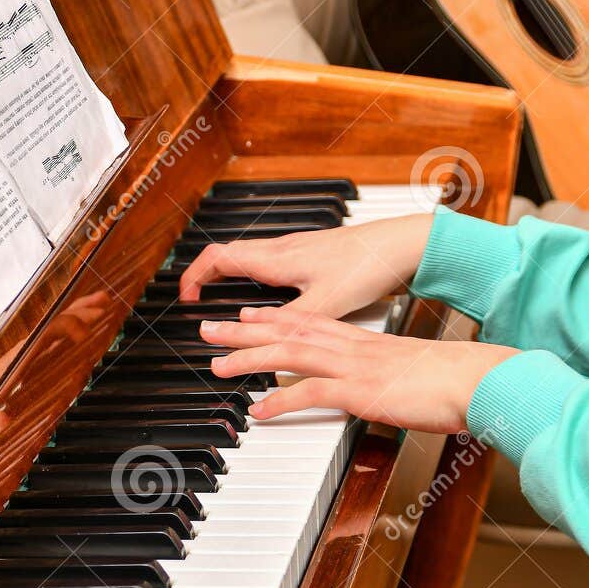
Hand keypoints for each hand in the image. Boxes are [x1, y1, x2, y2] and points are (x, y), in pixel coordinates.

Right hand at [177, 214, 434, 317]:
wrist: (402, 245)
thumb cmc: (366, 266)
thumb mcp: (324, 304)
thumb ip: (289, 323)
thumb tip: (260, 341)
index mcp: (276, 258)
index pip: (216, 258)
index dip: (193, 277)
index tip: (186, 301)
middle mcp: (282, 248)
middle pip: (228, 256)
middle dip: (207, 278)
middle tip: (199, 303)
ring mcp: (298, 248)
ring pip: (250, 258)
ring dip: (231, 277)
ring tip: (227, 303)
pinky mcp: (314, 253)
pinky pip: (271, 261)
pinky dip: (256, 278)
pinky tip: (272, 297)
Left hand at [200, 308, 519, 432]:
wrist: (475, 378)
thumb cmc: (451, 379)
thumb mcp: (409, 371)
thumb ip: (384, 376)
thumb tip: (375, 389)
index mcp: (363, 338)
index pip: (307, 319)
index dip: (272, 316)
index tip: (244, 313)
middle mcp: (352, 346)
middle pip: (287, 329)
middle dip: (244, 329)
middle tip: (209, 329)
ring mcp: (354, 366)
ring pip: (289, 354)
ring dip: (249, 359)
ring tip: (218, 366)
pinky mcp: (359, 391)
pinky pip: (309, 393)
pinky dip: (279, 401)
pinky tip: (258, 411)